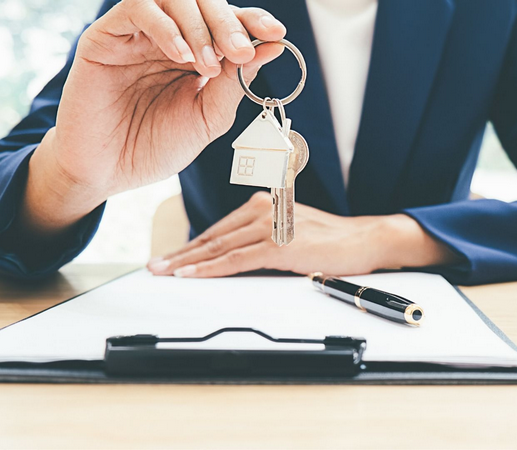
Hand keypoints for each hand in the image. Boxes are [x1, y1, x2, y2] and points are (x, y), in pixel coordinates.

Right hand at [23, 0, 285, 234]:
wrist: (109, 172)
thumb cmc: (157, 146)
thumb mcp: (209, 118)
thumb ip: (236, 83)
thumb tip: (273, 47)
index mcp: (197, 53)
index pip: (230, 22)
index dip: (254, 21)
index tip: (276, 35)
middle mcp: (170, 37)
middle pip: (204, 2)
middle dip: (229, 23)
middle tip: (240, 52)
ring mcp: (137, 35)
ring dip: (199, 26)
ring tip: (207, 64)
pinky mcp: (105, 37)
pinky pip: (137, 8)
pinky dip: (166, 27)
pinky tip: (179, 56)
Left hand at [147, 192, 456, 277]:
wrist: (363, 240)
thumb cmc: (330, 240)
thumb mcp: (289, 230)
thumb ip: (260, 238)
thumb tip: (230, 258)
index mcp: (262, 204)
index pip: (218, 229)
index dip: (190, 246)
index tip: (168, 258)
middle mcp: (262, 210)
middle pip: (211, 237)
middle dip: (179, 254)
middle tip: (153, 267)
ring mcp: (270, 227)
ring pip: (218, 248)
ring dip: (187, 263)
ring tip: (163, 273)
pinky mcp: (279, 245)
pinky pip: (236, 260)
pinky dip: (211, 269)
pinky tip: (192, 275)